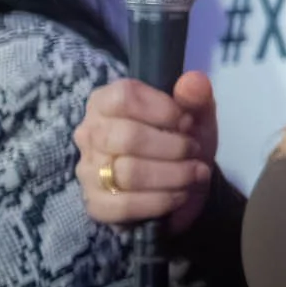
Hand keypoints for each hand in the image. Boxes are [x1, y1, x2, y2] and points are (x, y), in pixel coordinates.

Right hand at [74, 71, 218, 235]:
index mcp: (106, 102)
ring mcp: (88, 171)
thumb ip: (195, 95)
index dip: (163, 110)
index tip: (188, 122)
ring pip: (129, 172)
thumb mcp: (197, 114)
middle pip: (127, 137)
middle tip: (195, 151)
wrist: (186, 183)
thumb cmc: (184, 140)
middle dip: (173, 146)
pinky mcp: (96, 204)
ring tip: (196, 173)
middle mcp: (89, 134)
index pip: (123, 97)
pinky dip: (162, 201)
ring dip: (174, 174)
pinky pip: (125, 205)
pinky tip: (180, 195)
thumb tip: (193, 81)